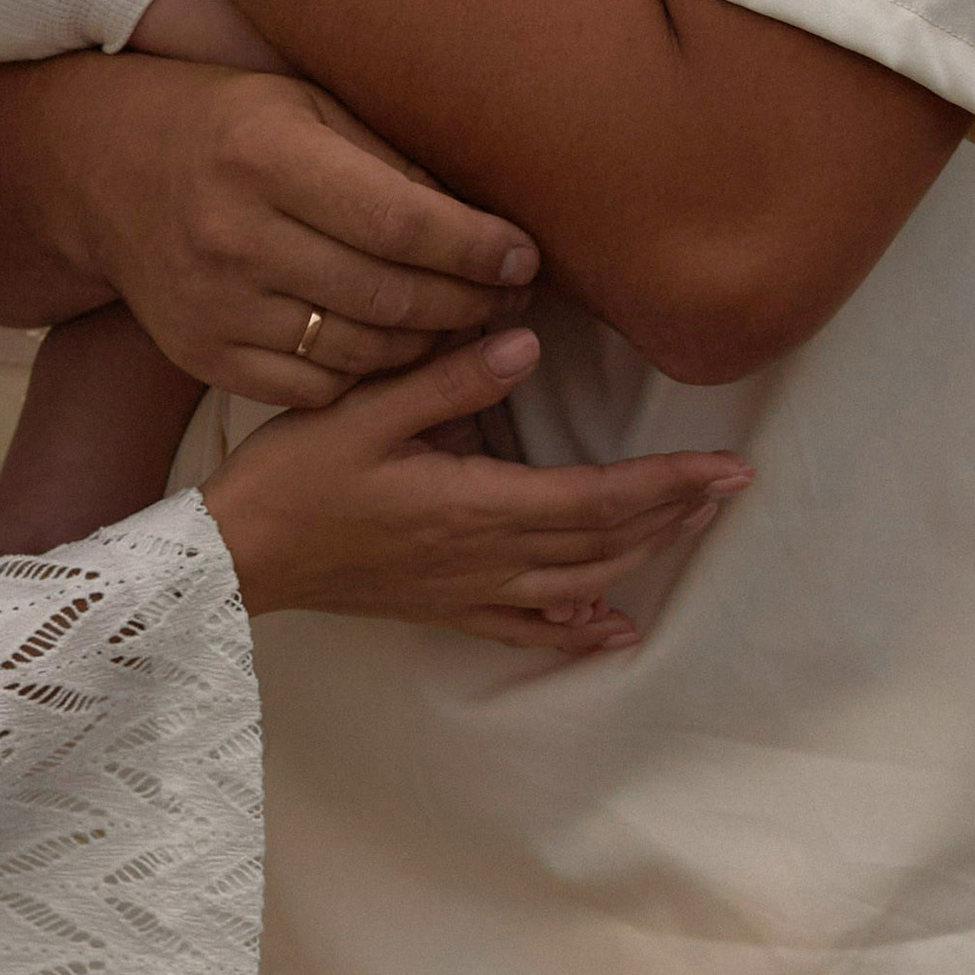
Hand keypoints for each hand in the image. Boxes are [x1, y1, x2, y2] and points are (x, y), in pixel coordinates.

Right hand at [92, 67, 540, 406]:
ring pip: (362, 353)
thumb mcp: (306, 107)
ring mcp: (215, 306)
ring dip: (431, 346)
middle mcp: (236, 237)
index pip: (403, 223)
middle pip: (390, 297)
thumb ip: (389, 164)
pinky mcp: (203, 356)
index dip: (477, 248)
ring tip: (464, 321)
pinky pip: (315, 389)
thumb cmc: (228, 125)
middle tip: (511, 294)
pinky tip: (397, 350)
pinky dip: (368, 377)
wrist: (103, 170)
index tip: (524, 257)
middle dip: (470, 302)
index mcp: (266, 157)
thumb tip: (485, 227)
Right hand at [202, 326, 747, 648]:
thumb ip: (448, 376)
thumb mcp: (363, 410)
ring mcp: (466, 590)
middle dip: (675, 514)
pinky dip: (579, 631)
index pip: (596, 496)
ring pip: (579, 583)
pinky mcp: (443, 608)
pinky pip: (527, 628)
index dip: (668, 484)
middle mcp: (484, 556)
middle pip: (604, 541)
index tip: (727, 467)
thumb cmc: (293, 478)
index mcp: (473, 504)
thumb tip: (527, 344)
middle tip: (735, 486)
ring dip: (643, 555)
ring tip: (692, 527)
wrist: (239, 558)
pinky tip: (613, 630)